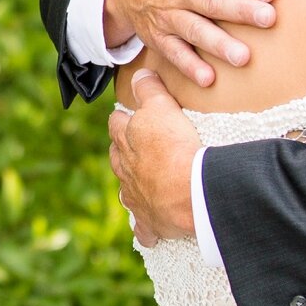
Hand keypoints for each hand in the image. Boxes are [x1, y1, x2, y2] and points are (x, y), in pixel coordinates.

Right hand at [104, 0, 274, 86]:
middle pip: (212, 1)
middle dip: (240, 11)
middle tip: (268, 19)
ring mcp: (167, 15)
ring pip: (195, 30)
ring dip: (218, 44)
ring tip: (243, 57)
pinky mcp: (158, 37)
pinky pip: (174, 53)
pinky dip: (189, 67)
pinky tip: (208, 79)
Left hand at [108, 70, 200, 245]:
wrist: (188, 190)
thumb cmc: (174, 146)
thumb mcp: (162, 107)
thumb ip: (148, 89)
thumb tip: (138, 74)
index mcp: (125, 142)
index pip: (117, 124)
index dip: (123, 119)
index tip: (129, 117)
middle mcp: (124, 171)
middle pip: (117, 158)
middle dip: (124, 152)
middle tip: (138, 148)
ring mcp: (135, 198)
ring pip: (127, 192)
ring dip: (133, 187)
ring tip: (143, 183)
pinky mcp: (149, 222)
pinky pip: (144, 229)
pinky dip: (146, 229)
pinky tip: (149, 231)